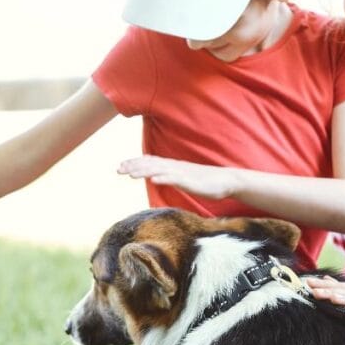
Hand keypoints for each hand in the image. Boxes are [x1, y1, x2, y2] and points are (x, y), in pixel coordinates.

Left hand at [118, 156, 239, 199]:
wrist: (227, 181)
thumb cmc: (207, 182)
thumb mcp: (185, 178)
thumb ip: (172, 176)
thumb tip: (159, 177)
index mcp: (174, 166)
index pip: (150, 162)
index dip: (135, 163)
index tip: (121, 166)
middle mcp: (175, 167)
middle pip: (151, 165)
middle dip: (133, 166)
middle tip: (118, 169)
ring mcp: (182, 173)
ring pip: (159, 170)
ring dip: (143, 171)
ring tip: (129, 174)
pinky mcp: (190, 181)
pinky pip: (174, 179)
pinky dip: (163, 178)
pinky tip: (152, 180)